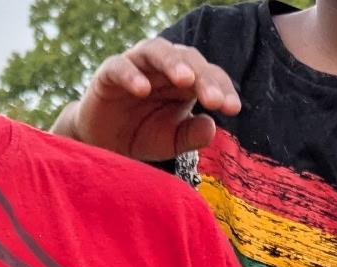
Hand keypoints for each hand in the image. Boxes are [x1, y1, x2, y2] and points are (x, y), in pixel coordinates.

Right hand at [73, 39, 241, 159]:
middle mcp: (163, 68)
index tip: (232, 109)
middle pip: (188, 59)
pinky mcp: (108, 74)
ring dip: (172, 63)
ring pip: (157, 51)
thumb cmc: (141, 135)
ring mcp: (136, 66)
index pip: (208, 75)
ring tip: (185, 80)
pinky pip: (120, 66)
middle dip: (203, 78)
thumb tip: (212, 127)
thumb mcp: (170, 141)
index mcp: (184, 81)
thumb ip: (191, 135)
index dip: (222, 88)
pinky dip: (131, 75)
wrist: (104, 145)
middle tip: (214, 100)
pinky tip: (142, 89)